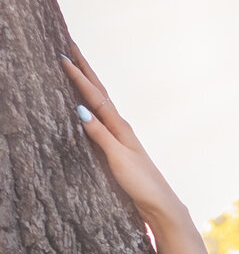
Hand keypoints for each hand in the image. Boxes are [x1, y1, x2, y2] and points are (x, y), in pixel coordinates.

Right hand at [61, 46, 184, 229]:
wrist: (159, 204)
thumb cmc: (141, 183)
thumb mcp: (118, 158)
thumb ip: (100, 135)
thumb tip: (80, 109)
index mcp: (120, 127)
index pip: (95, 96)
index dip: (79, 77)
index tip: (64, 57)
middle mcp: (121, 128)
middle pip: (100, 93)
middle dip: (85, 71)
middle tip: (71, 48)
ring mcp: (121, 138)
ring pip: (101, 104)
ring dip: (89, 85)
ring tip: (78, 69)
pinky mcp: (119, 149)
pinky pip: (102, 120)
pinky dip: (93, 107)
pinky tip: (89, 109)